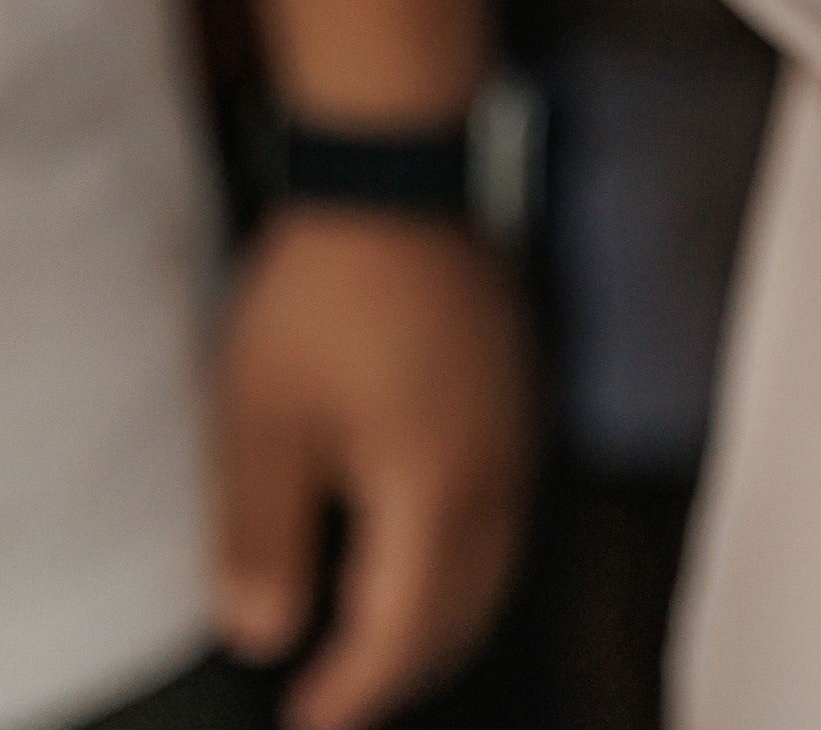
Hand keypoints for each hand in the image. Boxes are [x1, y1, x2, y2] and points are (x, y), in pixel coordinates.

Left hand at [215, 207, 533, 729]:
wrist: (403, 182)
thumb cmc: (328, 296)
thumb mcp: (262, 423)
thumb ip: (261, 538)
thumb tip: (261, 630)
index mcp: (435, 490)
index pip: (405, 629)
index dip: (356, 688)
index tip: (309, 720)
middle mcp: (496, 474)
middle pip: (466, 610)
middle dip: (407, 670)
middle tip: (345, 699)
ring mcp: (518, 434)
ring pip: (497, 565)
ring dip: (444, 622)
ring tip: (383, 645)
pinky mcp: (520, 399)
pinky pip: (509, 514)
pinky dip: (469, 564)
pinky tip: (427, 551)